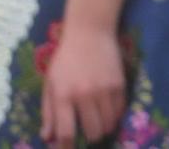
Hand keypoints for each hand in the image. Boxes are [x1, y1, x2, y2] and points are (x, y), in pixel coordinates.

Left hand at [41, 22, 126, 147]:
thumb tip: (48, 137)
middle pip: (93, 132)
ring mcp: (104, 89)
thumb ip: (49, 112)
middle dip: (89, 138)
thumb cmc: (65, 58)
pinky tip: (108, 111)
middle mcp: (85, 95)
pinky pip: (120, 111)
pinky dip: (115, 116)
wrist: (90, 32)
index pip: (66, 133)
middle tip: (87, 132)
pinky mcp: (120, 84)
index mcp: (63, 95)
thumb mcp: (50, 83)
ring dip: (103, 128)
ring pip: (109, 124)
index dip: (66, 147)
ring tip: (99, 123)